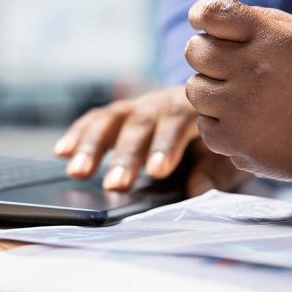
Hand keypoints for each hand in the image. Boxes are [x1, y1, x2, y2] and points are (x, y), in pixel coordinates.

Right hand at [54, 86, 251, 195]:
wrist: (214, 113)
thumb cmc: (221, 140)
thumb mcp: (229, 158)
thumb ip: (215, 172)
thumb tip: (196, 189)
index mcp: (196, 109)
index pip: (180, 122)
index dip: (167, 145)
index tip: (157, 171)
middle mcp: (164, 102)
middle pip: (142, 124)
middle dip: (127, 155)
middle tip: (115, 185)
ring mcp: (139, 106)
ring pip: (113, 120)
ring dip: (93, 145)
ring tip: (78, 172)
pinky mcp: (121, 114)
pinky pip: (96, 120)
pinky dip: (79, 134)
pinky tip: (62, 152)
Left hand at [183, 0, 291, 188]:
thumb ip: (257, 19)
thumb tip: (208, 18)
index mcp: (268, 38)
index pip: (211, 13)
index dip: (202, 14)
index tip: (205, 23)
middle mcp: (251, 70)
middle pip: (195, 51)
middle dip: (208, 54)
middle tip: (230, 67)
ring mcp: (240, 108)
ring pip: (194, 89)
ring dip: (212, 90)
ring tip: (241, 96)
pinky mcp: (234, 141)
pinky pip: (203, 124)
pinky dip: (219, 122)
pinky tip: (246, 121)